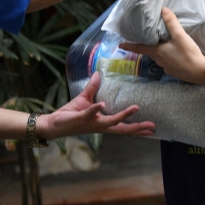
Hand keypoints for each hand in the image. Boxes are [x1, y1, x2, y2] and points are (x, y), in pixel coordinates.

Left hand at [39, 72, 154, 138]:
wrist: (53, 124)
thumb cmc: (70, 114)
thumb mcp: (85, 99)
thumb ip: (93, 88)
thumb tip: (99, 74)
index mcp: (103, 122)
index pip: (123, 127)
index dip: (137, 128)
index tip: (151, 129)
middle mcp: (100, 125)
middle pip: (122, 129)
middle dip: (137, 128)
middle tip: (152, 127)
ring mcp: (91, 123)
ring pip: (110, 122)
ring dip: (122, 116)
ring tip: (136, 108)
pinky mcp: (80, 119)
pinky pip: (89, 113)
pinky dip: (96, 109)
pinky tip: (103, 104)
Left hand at [119, 7, 204, 84]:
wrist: (200, 72)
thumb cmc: (188, 54)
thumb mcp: (180, 36)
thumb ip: (171, 23)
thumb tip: (163, 10)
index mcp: (157, 52)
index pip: (140, 48)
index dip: (129, 45)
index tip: (120, 45)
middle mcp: (159, 61)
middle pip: (150, 52)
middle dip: (146, 46)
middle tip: (145, 40)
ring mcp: (167, 68)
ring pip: (159, 57)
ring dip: (158, 52)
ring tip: (162, 45)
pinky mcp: (175, 72)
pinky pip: (168, 62)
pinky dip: (168, 57)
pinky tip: (176, 54)